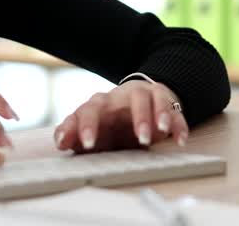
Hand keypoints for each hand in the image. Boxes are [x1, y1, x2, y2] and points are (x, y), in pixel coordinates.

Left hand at [53, 80, 188, 152]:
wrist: (137, 99)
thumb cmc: (111, 120)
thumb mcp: (93, 129)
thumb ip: (74, 134)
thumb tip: (60, 141)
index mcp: (99, 104)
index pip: (89, 110)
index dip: (87, 126)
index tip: (87, 144)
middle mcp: (120, 96)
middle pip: (123, 100)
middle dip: (131, 119)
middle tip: (136, 140)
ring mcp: (143, 95)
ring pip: (148, 99)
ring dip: (153, 116)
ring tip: (155, 136)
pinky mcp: (164, 100)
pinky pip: (173, 109)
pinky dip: (177, 124)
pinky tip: (178, 139)